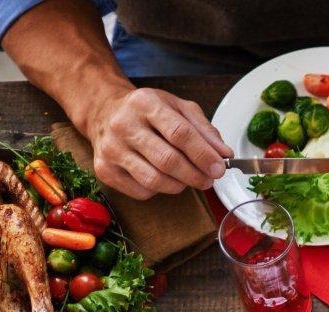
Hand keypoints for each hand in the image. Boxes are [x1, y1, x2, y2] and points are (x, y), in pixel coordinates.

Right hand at [82, 86, 231, 199]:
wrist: (104, 112)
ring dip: (180, 185)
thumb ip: (204, 129)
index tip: (219, 169)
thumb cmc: (148, 112)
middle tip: (209, 180)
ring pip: (154, 180)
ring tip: (187, 178)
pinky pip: (141, 191)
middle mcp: (123, 125)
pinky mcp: (104, 169)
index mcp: (145, 103)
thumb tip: (224, 154)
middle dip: (195, 175)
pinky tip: (162, 177)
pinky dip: (159, 190)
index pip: (180, 133)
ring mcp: (111, 148)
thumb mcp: (178, 108)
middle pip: (168, 160)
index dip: (203, 155)